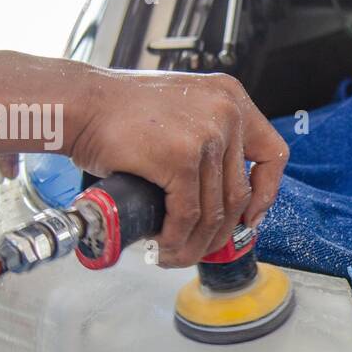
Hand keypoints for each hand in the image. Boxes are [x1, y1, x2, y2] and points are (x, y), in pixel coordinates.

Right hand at [67, 70, 288, 267]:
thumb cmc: (117, 110)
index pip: (273, 153)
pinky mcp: (181, 158)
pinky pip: (188, 214)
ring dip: (196, 243)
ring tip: (176, 254)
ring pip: (215, 210)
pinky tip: (163, 244)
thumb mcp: (182, 109)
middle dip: (221, 231)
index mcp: (231, 97)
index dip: (266, 192)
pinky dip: (176, 237)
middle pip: (239, 192)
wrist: (78, 102)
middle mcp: (226, 113)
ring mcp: (207, 135)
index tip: (251, 215)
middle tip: (200, 247)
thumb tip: (221, 193)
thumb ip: (208, 137)